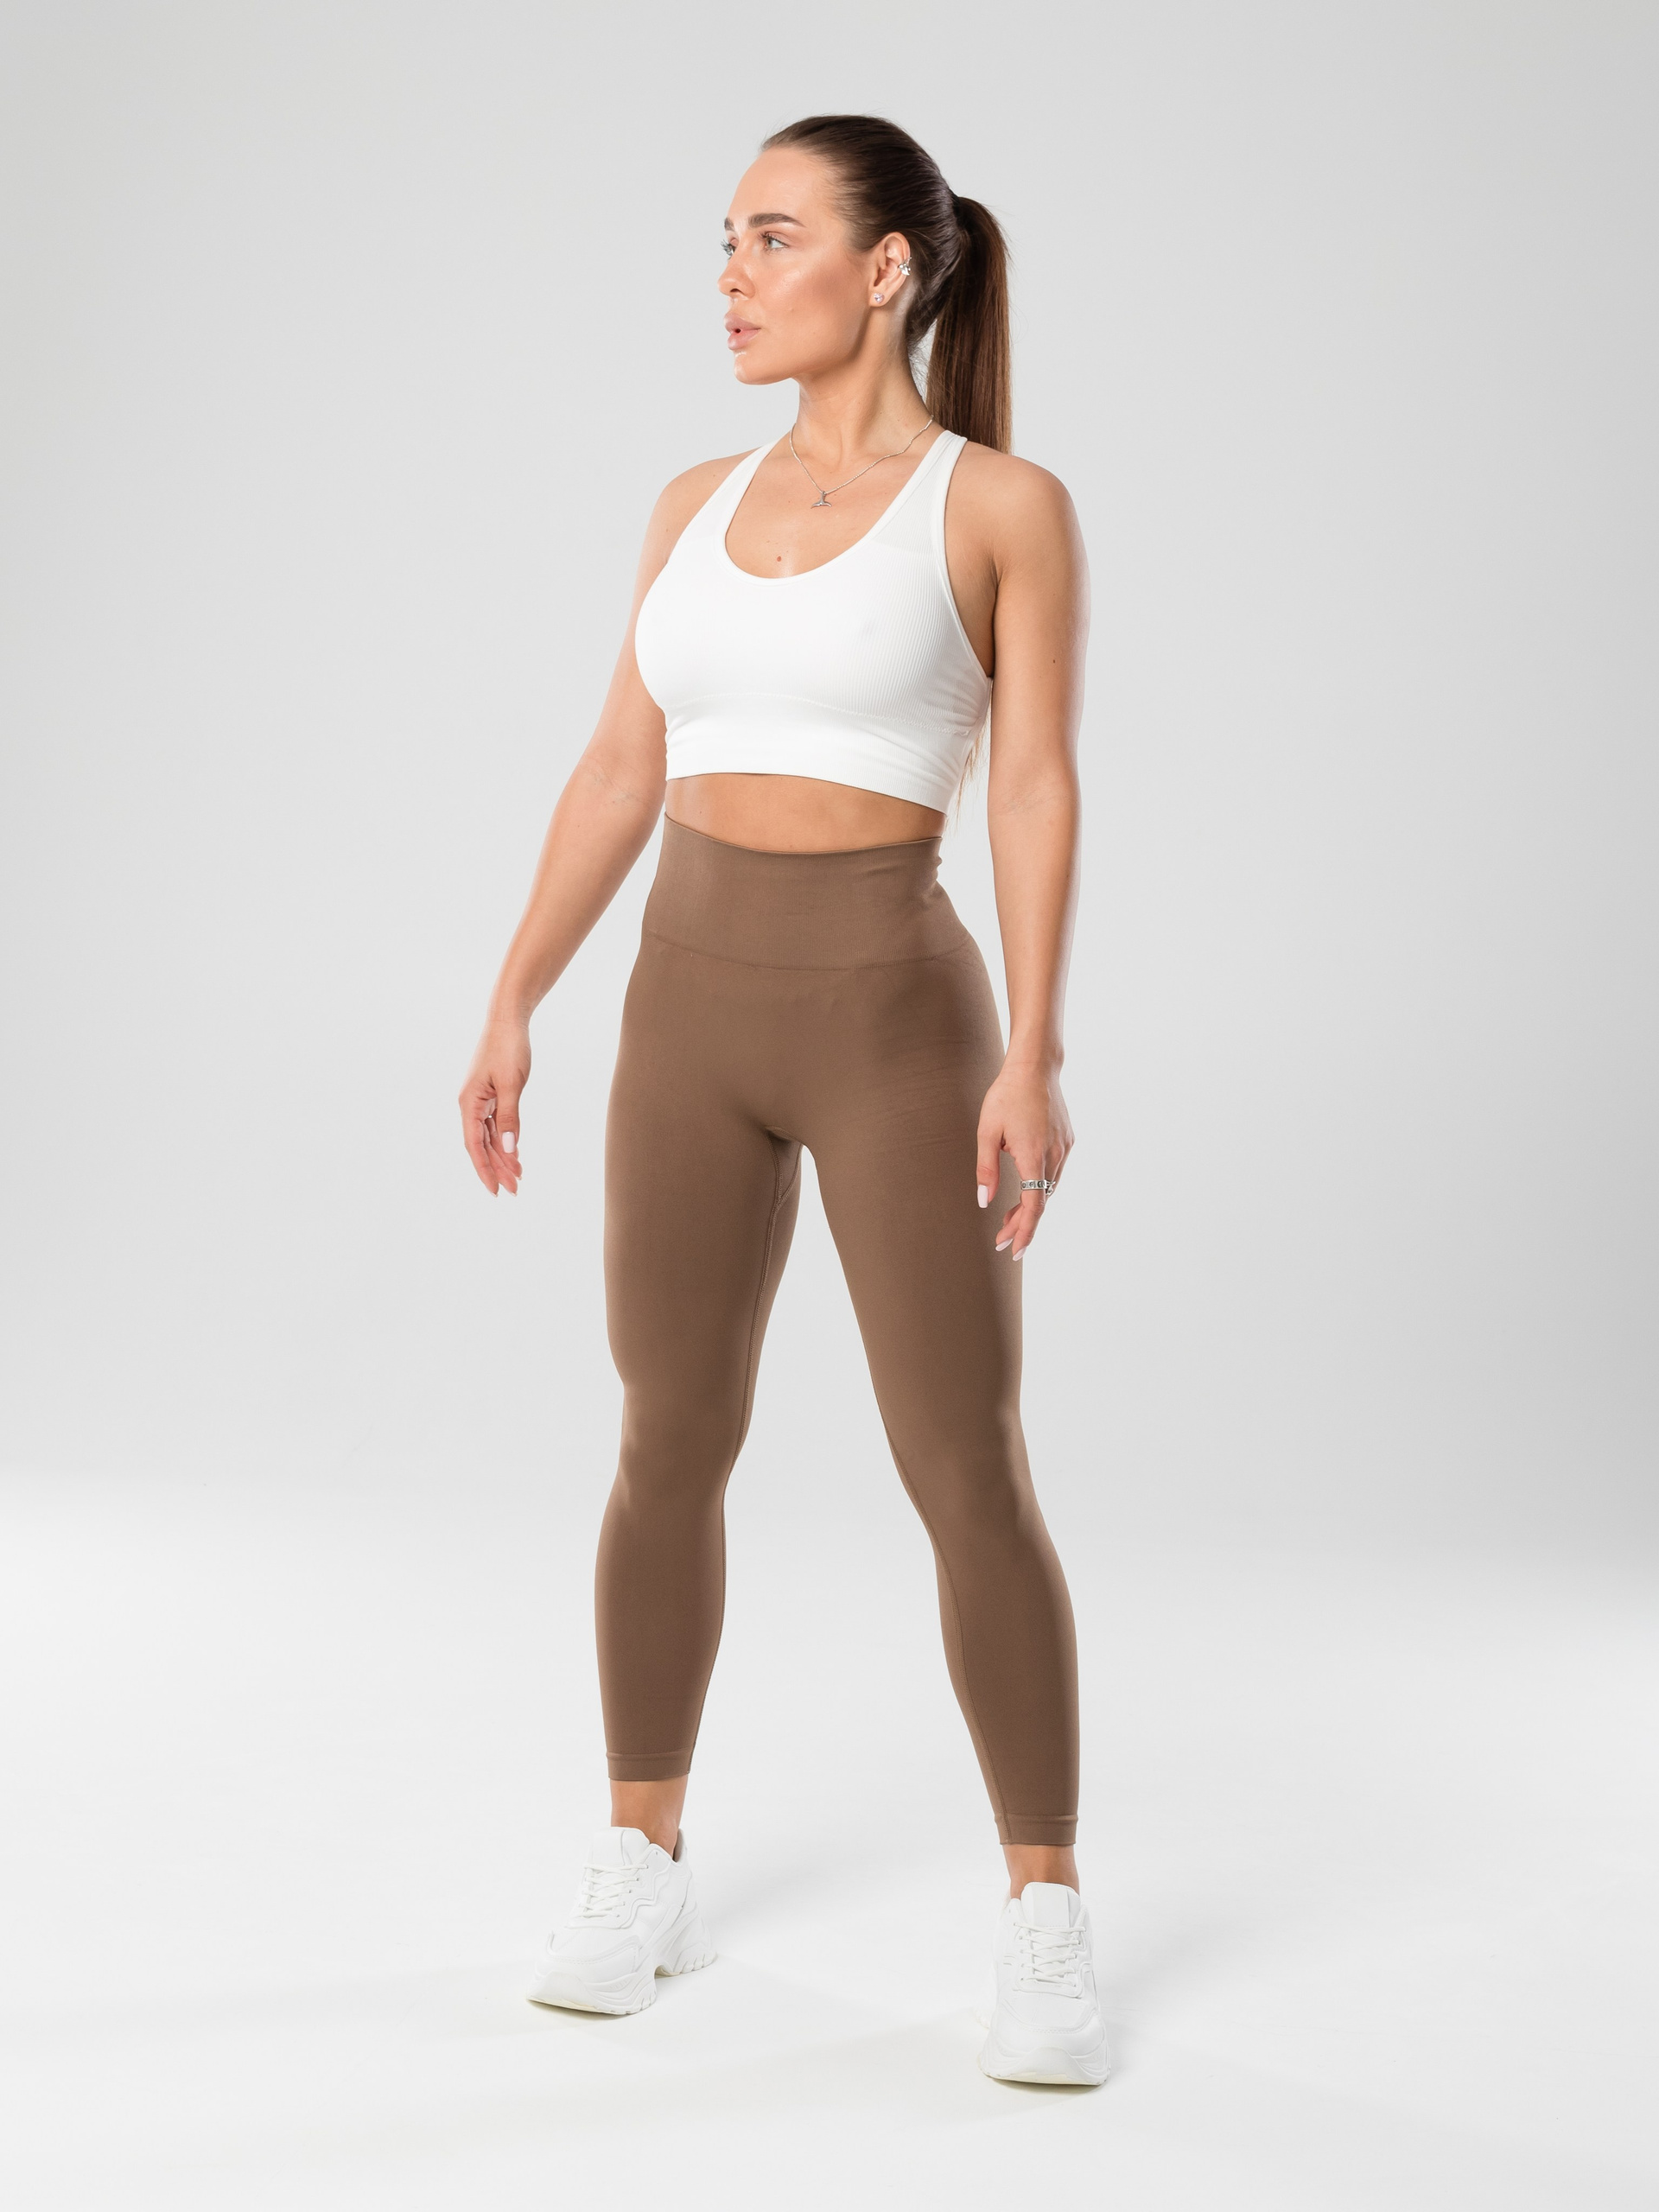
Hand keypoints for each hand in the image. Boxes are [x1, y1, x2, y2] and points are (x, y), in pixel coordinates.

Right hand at [459, 1020, 530, 1195]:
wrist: (508, 1020)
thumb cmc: (508, 1048)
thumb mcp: (512, 1084)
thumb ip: (510, 1118)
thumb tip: (508, 1149)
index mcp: (469, 1103)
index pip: (474, 1145)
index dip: (484, 1169)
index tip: (495, 1190)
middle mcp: (470, 1104)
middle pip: (481, 1145)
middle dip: (497, 1168)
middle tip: (514, 1190)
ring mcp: (480, 1100)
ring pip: (489, 1137)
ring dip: (502, 1157)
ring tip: (518, 1177)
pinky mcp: (491, 1095)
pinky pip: (495, 1125)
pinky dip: (505, 1140)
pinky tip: (515, 1154)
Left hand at [975, 1058, 1072, 1261]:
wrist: (1035, 1066)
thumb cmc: (1006, 1095)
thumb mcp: (987, 1132)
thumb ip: (986, 1169)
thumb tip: (984, 1201)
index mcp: (1033, 1154)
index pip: (1034, 1205)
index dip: (1025, 1231)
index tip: (1015, 1251)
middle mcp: (1053, 1154)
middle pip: (1041, 1201)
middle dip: (1022, 1224)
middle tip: (1001, 1240)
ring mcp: (1064, 1147)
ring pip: (1049, 1189)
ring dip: (1031, 1206)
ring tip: (1008, 1219)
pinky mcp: (1066, 1140)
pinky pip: (1054, 1173)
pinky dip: (1040, 1187)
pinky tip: (1025, 1190)